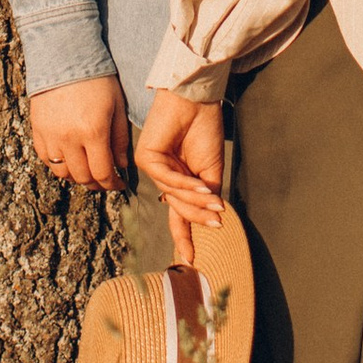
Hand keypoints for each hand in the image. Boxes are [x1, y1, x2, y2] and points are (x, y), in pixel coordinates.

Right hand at [28, 73, 131, 191]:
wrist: (65, 56)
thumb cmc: (97, 79)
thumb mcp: (117, 106)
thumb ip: (120, 139)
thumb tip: (121, 165)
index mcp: (93, 132)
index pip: (102, 173)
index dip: (112, 184)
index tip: (119, 183)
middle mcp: (69, 138)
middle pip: (82, 177)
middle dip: (96, 184)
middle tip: (105, 181)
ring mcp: (50, 135)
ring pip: (62, 172)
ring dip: (76, 177)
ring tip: (87, 172)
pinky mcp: (37, 130)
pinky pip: (46, 159)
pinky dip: (58, 165)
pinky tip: (69, 160)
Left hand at [134, 92, 225, 268]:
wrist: (198, 102)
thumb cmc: (205, 131)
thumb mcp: (210, 172)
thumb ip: (206, 197)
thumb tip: (211, 220)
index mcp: (178, 181)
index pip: (179, 214)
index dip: (185, 236)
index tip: (190, 259)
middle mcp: (163, 177)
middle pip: (178, 208)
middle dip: (198, 214)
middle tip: (217, 219)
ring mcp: (153, 168)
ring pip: (174, 195)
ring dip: (196, 198)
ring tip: (214, 197)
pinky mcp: (145, 158)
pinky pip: (167, 179)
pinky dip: (185, 184)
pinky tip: (201, 184)